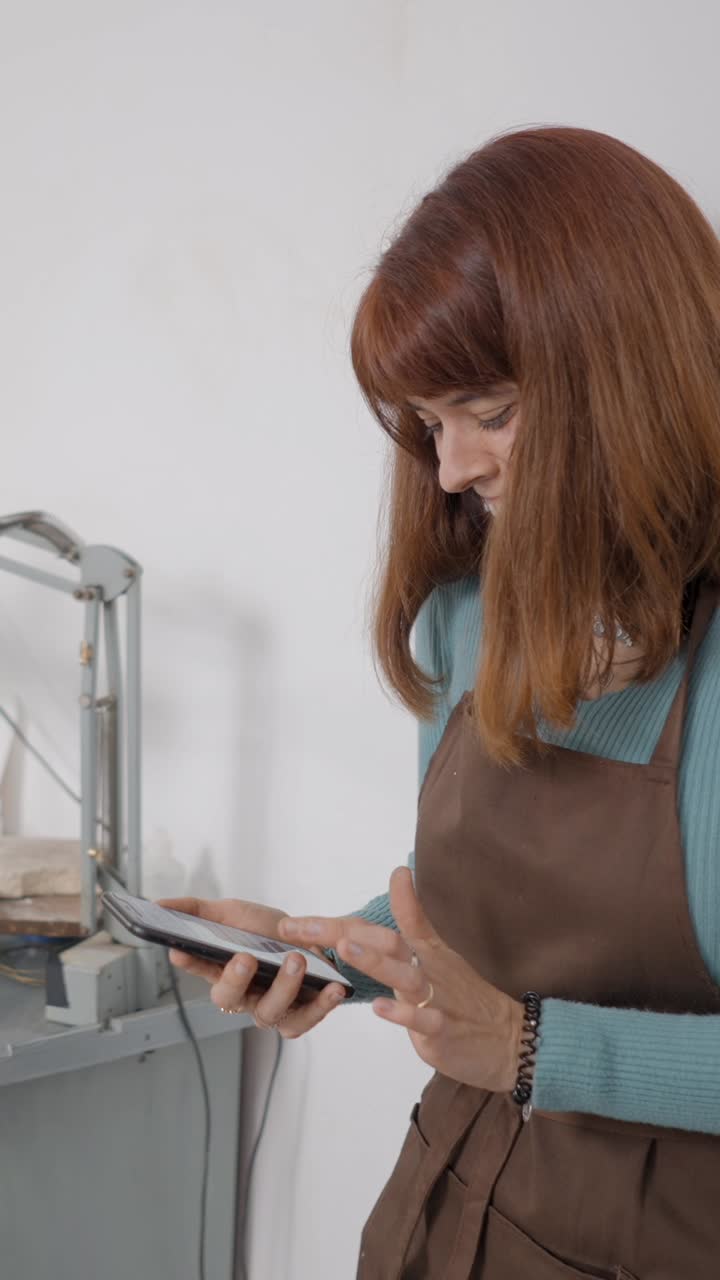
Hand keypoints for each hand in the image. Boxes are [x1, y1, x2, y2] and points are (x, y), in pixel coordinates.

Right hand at [157, 897, 347, 1037]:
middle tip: (246, 957)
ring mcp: (269, 1008)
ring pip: (268, 1012)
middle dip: (235, 979)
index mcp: (220, 969)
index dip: (189, 961)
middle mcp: (242, 994)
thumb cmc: (265, 930)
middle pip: (228, 998)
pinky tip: (333, 987)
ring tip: (296, 960)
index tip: (180, 950)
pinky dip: (320, 1006)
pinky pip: (304, 1020)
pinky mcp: (297, 1017)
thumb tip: (158, 905)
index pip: (197, 966)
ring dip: (283, 987)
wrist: (311, 940)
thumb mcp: (231, 912)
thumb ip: (196, 910)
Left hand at [277, 868, 524, 1091]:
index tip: (303, 914)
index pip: (378, 924)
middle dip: (339, 933)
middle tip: (299, 927)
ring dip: (373, 960)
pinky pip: (423, 1018)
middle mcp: (427, 967)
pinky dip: (402, 1013)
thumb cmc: (465, 998)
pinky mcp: (443, 1029)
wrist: (510, 1039)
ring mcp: (436, 997)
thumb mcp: (438, 957)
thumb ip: (413, 924)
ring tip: (344, 948)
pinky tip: (380, 1008)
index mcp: (423, 950)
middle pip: (384, 941)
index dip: (338, 919)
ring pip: (403, 974)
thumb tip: (397, 886)